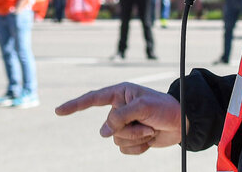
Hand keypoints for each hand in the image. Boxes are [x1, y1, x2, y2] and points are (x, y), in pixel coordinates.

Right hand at [55, 82, 181, 154]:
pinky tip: (150, 139)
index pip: (92, 98)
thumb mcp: (142, 107)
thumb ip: (120, 116)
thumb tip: (103, 131)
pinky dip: (139, 148)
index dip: (74, 105)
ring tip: (151, 129)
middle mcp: (120, 108)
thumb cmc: (165, 108)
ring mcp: (125, 124)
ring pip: (116, 140)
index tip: (58, 111)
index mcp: (120, 93)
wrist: (183, 123)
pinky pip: (125, 149)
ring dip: (137, 138)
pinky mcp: (132, 138)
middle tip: (148, 123)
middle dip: (130, 130)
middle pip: (109, 127)